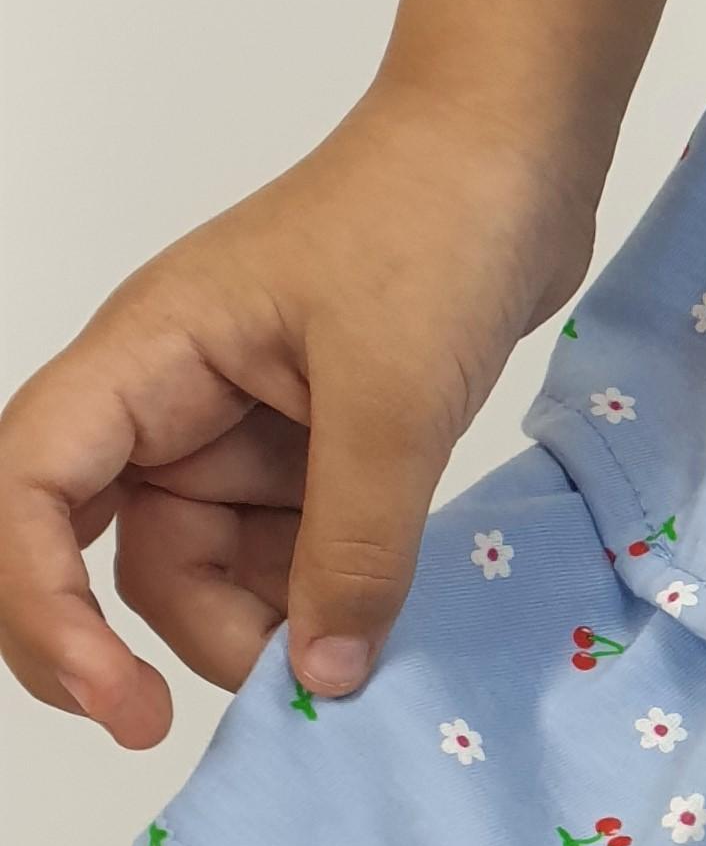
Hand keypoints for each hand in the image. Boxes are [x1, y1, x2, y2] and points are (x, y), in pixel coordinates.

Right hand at [0, 93, 597, 750]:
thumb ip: (356, 543)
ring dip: (271, 624)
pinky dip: (321, 595)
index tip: (116, 700)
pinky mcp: (311, 446)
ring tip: (363, 652)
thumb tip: (324, 675)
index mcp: (145, 358)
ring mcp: (239, 426)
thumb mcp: (396, 396)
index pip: (31, 492)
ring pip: (211, 566)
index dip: (41, 606)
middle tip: (277, 703)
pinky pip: (286, 549)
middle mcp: (170, 399)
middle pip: (114, 555)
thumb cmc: (435, 220)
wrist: (517, 142)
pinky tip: (379, 620)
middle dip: (173, 640)